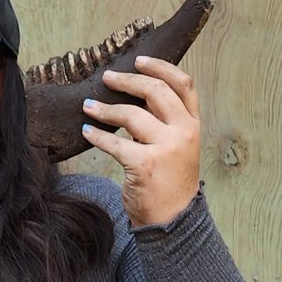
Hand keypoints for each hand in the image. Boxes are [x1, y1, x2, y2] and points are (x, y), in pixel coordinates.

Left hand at [81, 54, 201, 228]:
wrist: (173, 221)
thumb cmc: (170, 182)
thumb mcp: (178, 147)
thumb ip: (164, 122)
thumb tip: (134, 94)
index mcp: (194, 125)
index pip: (184, 84)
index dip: (161, 67)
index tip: (139, 61)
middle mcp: (184, 132)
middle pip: (156, 91)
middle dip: (128, 81)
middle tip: (107, 78)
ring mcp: (167, 148)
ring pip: (131, 115)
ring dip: (105, 109)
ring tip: (88, 106)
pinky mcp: (145, 165)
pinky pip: (115, 143)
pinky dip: (97, 136)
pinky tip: (87, 131)